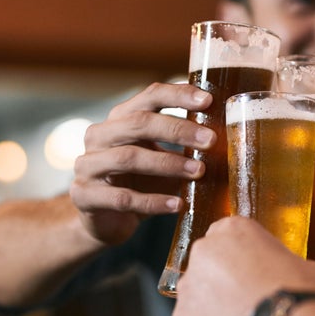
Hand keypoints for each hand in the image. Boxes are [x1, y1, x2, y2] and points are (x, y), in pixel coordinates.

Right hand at [69, 82, 215, 244]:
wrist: (106, 220)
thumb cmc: (141, 182)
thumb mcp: (162, 157)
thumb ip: (184, 144)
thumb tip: (230, 136)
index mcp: (120, 119)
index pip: (149, 96)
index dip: (178, 95)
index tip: (208, 100)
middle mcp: (99, 136)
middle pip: (139, 123)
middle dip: (178, 130)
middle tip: (211, 141)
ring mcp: (87, 165)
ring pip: (129, 158)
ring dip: (168, 164)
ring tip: (199, 173)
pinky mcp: (84, 196)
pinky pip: (122, 197)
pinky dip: (153, 201)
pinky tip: (178, 204)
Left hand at [173, 216, 314, 315]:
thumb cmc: (301, 294)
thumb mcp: (300, 264)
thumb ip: (279, 263)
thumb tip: (282, 277)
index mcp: (234, 229)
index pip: (228, 238)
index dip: (240, 260)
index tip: (250, 275)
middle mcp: (205, 250)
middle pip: (207, 266)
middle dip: (222, 284)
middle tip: (245, 304)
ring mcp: (189, 285)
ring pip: (197, 298)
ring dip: (212, 311)